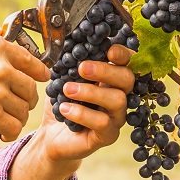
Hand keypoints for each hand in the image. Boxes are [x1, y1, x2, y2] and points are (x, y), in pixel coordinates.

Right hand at [0, 24, 48, 140]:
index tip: (41, 78)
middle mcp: (0, 67)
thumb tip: (2, 32)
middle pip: (31, 87)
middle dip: (26, 98)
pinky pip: (14, 126)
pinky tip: (3, 132)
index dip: (39, 72)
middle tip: (19, 104)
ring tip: (8, 119)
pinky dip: (10, 131)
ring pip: (23, 109)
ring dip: (17, 116)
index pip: (31, 61)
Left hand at [30, 44, 135, 167]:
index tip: (109, 50)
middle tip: (82, 68)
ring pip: (117, 100)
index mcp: (112, 79)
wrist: (50, 136)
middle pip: (127, 79)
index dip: (124, 55)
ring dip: (91, 92)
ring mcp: (116, 117)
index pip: (128, 63)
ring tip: (67, 89)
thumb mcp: (64, 79)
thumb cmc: (62, 104)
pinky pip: (102, 123)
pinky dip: (82, 113)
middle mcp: (120, 96)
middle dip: (106, 70)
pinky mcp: (108, 136)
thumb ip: (73, 64)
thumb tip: (72, 43)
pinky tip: (64, 109)